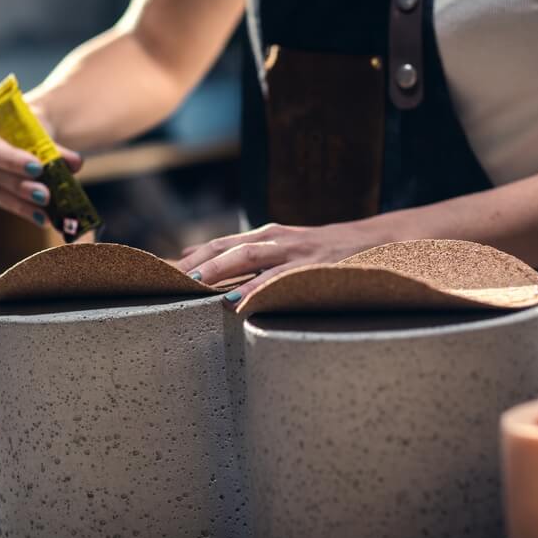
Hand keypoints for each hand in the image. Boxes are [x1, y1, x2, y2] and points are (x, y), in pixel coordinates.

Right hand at [0, 110, 82, 225]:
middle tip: (45, 196)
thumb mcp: (36, 128)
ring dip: (21, 204)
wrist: (18, 130)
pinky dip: (21, 209)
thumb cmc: (24, 125)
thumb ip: (54, 147)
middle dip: (19, 186)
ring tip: (46, 213)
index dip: (11, 159)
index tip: (38, 168)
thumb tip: (75, 163)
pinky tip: (41, 217)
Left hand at [175, 221, 393, 306]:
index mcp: (267, 236)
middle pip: (229, 248)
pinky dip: (259, 288)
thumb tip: (202, 263)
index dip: (193, 257)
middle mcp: (277, 239)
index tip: (163, 270)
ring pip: (250, 256)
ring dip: (221, 268)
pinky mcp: (314, 267)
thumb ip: (247, 256)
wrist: (375, 240)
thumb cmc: (322, 251)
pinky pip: (282, 278)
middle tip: (171, 278)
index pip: (221, 245)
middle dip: (199, 263)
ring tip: (196, 284)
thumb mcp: (284, 248)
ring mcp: (295, 252)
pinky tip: (242, 302)